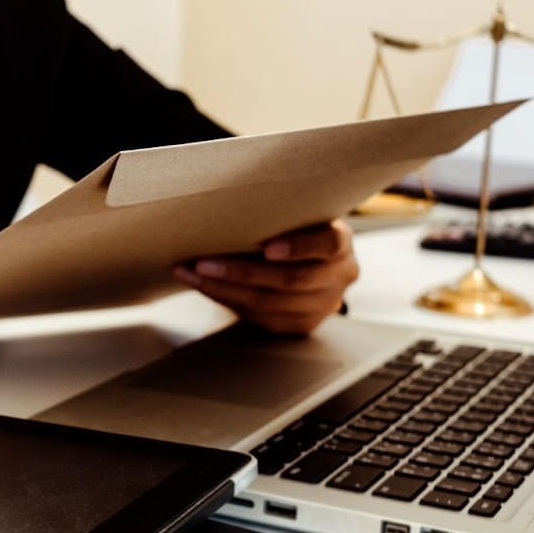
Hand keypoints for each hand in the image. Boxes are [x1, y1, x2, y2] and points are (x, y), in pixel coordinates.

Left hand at [173, 219, 359, 334]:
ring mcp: (323, 306)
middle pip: (290, 279)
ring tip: (192, 274)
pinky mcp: (301, 325)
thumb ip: (280, 214)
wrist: (314, 263)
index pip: (327, 244)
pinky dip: (227, 300)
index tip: (266, 247)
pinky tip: (204, 287)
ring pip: (269, 303)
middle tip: (203, 262)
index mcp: (341, 244)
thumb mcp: (299, 215)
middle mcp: (338, 277)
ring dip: (223, 289)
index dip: (298, 247)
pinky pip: (259, 317)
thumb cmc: (296, 228)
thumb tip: (226, 207)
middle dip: (241, 272)